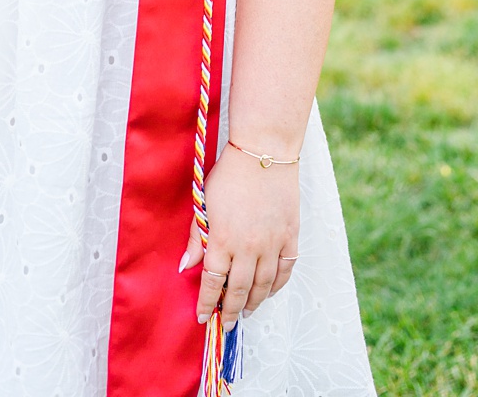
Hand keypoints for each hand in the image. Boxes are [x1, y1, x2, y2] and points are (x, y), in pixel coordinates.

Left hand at [180, 150, 301, 323]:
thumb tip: (186, 267)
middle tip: (227, 323)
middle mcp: (247, 247)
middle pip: (239, 290)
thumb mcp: (204, 205)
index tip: (203, 317)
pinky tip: (270, 290)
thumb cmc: (229, 176)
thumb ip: (197, 238)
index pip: (212, 283)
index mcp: (222, 240)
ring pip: (264, 284)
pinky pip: (286, 268)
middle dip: (231, 310)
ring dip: (255, 301)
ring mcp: (272, 242)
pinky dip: (278, 284)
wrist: (264, 152)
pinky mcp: (291, 234)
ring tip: (248, 310)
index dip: (207, 303)